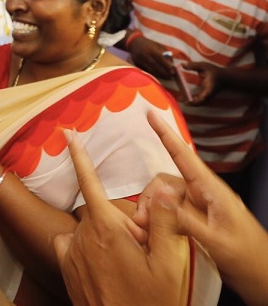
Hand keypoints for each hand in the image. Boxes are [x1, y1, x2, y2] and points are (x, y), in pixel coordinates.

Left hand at [53, 130, 185, 305]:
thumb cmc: (150, 301)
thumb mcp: (169, 264)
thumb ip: (164, 223)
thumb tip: (160, 189)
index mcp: (106, 230)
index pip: (90, 184)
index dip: (79, 157)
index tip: (67, 135)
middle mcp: (82, 238)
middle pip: (99, 212)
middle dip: (118, 222)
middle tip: (141, 248)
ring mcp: (71, 254)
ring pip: (86, 229)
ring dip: (103, 236)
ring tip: (126, 262)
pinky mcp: (66, 269)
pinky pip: (71, 245)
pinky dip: (85, 247)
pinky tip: (104, 264)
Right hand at [128, 35, 176, 79]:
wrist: (134, 43)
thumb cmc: (149, 44)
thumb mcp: (159, 46)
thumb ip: (166, 54)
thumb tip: (171, 64)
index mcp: (151, 49)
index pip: (160, 58)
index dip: (167, 65)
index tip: (173, 71)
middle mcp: (144, 55)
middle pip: (155, 66)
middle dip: (164, 72)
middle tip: (171, 76)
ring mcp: (140, 61)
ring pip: (151, 70)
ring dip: (159, 75)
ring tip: (167, 77)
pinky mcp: (137, 65)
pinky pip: (146, 71)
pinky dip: (153, 74)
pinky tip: (159, 76)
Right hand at [138, 111, 267, 303]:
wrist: (266, 281)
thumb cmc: (248, 260)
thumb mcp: (215, 241)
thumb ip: (184, 218)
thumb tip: (157, 195)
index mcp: (213, 192)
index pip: (184, 156)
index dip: (166, 134)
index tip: (149, 114)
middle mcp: (205, 196)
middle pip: (166, 183)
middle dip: (149, 198)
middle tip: (140, 223)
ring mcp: (201, 210)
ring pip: (165, 200)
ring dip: (152, 213)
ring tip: (145, 233)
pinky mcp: (198, 224)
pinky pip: (170, 214)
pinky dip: (159, 222)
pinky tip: (153, 237)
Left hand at [178, 61, 219, 103]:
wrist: (225, 77)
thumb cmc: (215, 71)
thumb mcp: (205, 66)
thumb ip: (194, 66)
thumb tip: (182, 64)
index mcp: (211, 86)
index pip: (207, 94)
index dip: (201, 98)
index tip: (194, 100)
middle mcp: (210, 93)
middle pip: (203, 102)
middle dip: (194, 104)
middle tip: (183, 102)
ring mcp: (209, 96)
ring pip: (202, 103)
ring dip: (193, 104)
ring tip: (181, 101)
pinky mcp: (207, 97)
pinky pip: (201, 102)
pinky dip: (194, 102)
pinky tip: (186, 100)